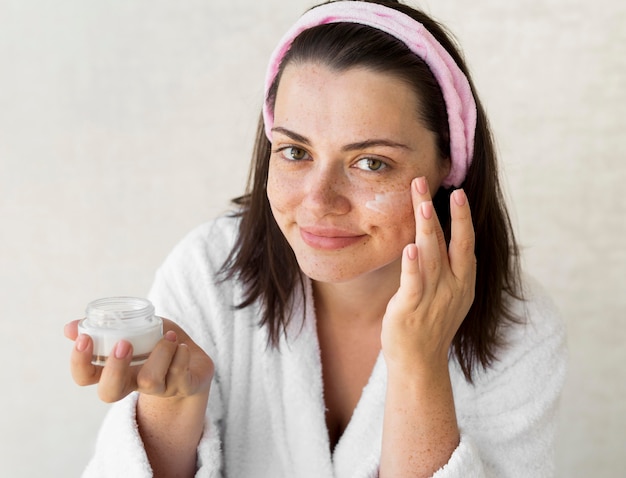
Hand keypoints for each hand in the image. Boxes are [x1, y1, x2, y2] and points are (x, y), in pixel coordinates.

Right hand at [64, 318, 213, 402]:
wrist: (196, 363)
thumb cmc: (159, 345)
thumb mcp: (136, 331)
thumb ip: (108, 327)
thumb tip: (70, 327)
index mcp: (117, 370)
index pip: (85, 377)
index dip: (79, 363)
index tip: (85, 338)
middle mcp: (133, 384)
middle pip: (109, 392)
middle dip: (113, 368)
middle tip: (124, 344)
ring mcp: (159, 389)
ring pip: (150, 382)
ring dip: (160, 353)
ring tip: (169, 337)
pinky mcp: (183, 388)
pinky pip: (179, 377)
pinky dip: (180, 356)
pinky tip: (182, 346)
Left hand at [381, 176, 475, 372]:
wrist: (419, 363)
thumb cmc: (429, 326)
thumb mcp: (447, 295)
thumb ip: (446, 269)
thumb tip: (435, 240)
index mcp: (463, 282)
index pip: (465, 243)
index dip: (462, 218)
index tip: (457, 193)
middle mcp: (453, 286)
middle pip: (451, 242)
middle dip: (443, 212)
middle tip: (427, 184)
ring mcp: (433, 297)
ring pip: (432, 256)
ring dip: (428, 228)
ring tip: (422, 205)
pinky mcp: (411, 308)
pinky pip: (413, 283)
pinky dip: (413, 264)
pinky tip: (410, 246)